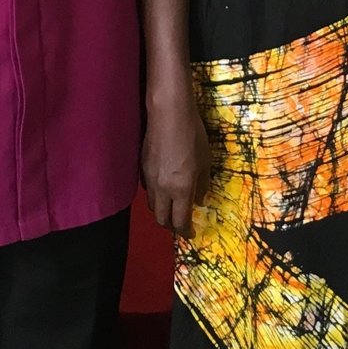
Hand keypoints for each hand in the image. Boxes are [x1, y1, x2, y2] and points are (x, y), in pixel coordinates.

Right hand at [143, 87, 211, 235]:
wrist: (168, 114)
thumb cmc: (193, 135)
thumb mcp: (206, 160)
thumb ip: (202, 184)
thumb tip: (200, 200)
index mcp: (181, 189)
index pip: (179, 221)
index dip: (185, 232)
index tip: (191, 234)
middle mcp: (162, 189)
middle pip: (162, 219)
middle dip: (171, 226)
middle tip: (180, 224)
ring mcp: (149, 179)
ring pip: (153, 206)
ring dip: (162, 212)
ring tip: (172, 208)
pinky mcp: (142, 168)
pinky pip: (148, 190)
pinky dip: (156, 196)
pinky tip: (163, 188)